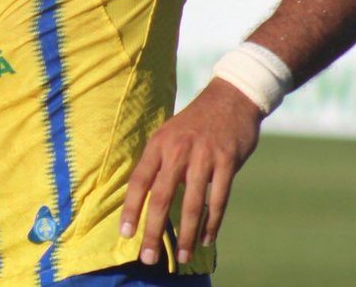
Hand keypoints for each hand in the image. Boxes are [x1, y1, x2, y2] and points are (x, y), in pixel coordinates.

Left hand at [120, 79, 261, 265]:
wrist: (230, 98)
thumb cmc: (195, 122)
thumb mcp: (169, 135)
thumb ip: (159, 163)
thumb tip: (145, 197)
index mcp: (158, 144)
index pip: (139, 181)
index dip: (131, 209)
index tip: (125, 234)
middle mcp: (178, 150)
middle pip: (161, 197)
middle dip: (153, 231)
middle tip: (148, 257)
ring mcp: (204, 156)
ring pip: (191, 204)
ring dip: (185, 234)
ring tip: (181, 256)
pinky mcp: (227, 161)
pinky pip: (219, 199)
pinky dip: (212, 222)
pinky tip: (205, 239)